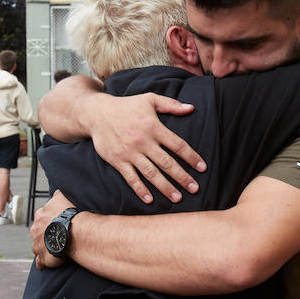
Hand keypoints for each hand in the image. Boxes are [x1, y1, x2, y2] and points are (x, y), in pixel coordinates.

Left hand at [31, 190, 75, 269]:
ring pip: (37, 246)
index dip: (49, 220)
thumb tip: (55, 192)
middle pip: (38, 231)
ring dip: (43, 247)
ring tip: (53, 250)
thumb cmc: (69, 214)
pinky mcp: (42, 256)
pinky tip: (45, 265)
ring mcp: (37, 243)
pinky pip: (40, 262)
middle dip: (44, 233)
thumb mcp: (61, 197)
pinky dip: (42, 263)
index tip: (56, 223)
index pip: (41, 217)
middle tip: (56, 236)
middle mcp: (35, 229)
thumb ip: (56, 195)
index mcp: (40, 215)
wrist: (72, 230)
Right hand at [88, 94, 206, 203]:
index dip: (191, 157)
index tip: (202, 168)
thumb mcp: (149, 99)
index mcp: (153, 127)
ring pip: (151, 173)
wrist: (97, 114)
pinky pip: (131, 178)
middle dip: (182, 177)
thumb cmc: (127, 106)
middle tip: (195, 189)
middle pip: (167, 163)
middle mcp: (143, 141)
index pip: (177, 145)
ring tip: (177, 198)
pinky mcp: (118, 161)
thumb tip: (191, 108)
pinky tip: (150, 199)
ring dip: (165, 187)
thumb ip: (171, 104)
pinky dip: (140, 189)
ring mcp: (130, 153)